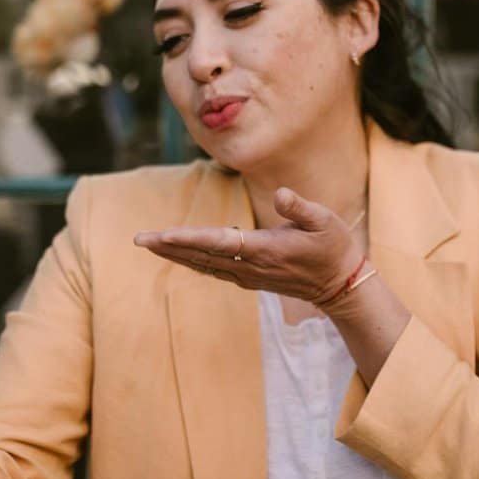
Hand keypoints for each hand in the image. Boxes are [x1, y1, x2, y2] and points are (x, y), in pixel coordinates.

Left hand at [133, 187, 363, 306]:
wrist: (340, 285)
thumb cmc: (334, 247)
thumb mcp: (326, 221)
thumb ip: (301, 208)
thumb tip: (282, 193)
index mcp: (266, 250)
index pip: (220, 243)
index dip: (189, 238)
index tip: (163, 235)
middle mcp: (251, 266)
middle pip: (202, 255)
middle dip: (169, 247)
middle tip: (139, 238)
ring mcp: (248, 276)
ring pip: (204, 264)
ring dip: (175, 254)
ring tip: (148, 244)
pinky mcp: (249, 279)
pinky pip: (213, 269)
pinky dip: (191, 261)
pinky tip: (175, 254)